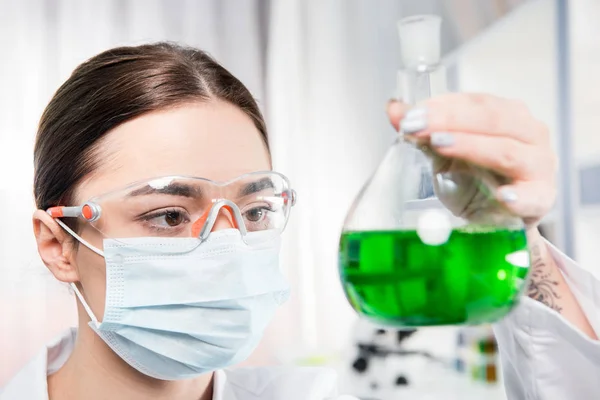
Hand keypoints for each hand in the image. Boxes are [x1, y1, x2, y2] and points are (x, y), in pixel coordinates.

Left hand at [387, 93, 557, 230]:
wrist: (495, 218)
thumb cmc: (475, 179)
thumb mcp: (444, 153)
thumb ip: (422, 131)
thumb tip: (393, 108)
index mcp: (506, 114)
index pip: (475, 101)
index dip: (441, 106)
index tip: (409, 115)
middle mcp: (528, 133)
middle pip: (492, 119)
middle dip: (450, 120)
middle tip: (416, 125)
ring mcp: (539, 165)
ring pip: (508, 151)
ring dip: (473, 147)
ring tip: (440, 145)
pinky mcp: (542, 198)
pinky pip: (533, 195)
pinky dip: (519, 196)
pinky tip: (503, 195)